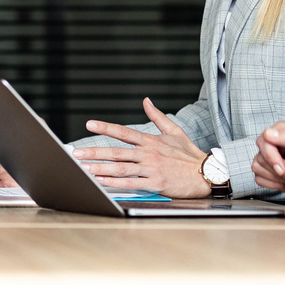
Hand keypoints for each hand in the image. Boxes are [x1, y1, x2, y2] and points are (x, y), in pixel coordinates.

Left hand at [71, 97, 209, 197]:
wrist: (208, 173)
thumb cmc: (190, 154)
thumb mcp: (175, 131)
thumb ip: (157, 116)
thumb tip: (146, 101)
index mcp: (151, 141)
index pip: (123, 132)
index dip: (105, 127)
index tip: (89, 124)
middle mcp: (148, 154)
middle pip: (116, 152)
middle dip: (94, 152)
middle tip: (77, 153)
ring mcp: (151, 168)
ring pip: (121, 168)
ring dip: (101, 168)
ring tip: (84, 169)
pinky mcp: (156, 183)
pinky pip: (132, 183)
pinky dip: (116, 183)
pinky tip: (103, 183)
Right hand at [253, 121, 284, 200]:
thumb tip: (268, 133)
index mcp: (282, 131)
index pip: (264, 140)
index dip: (272, 156)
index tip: (282, 168)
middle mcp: (272, 142)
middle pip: (261, 156)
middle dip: (280, 170)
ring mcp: (267, 157)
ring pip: (258, 168)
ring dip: (279, 178)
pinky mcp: (265, 171)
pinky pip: (259, 178)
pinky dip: (274, 184)